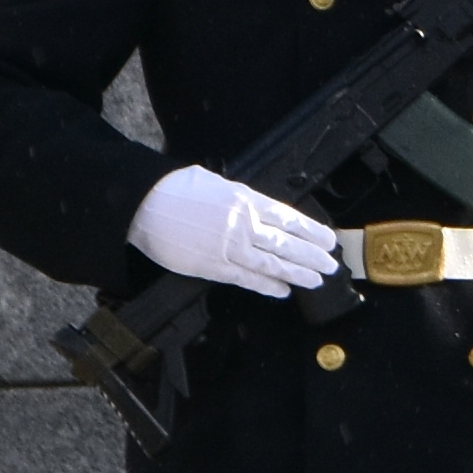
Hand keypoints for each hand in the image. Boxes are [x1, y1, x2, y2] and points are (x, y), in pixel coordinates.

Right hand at [127, 163, 337, 298]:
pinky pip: (245, 279)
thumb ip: (241, 197)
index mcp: (246, 200)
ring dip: (296, 273)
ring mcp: (227, 248)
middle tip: (331, 264)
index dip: (311, 232)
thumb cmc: (174, 188)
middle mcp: (242, 225)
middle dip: (312, 256)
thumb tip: (260, 208)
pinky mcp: (210, 267)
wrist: (141, 204)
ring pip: (271, 264)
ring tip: (316, 279)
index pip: (289, 218)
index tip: (328, 240)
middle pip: (286, 244)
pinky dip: (266, 285)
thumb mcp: (216, 182)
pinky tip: (283, 290)